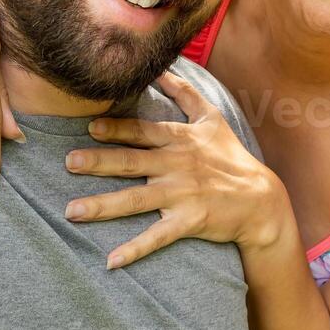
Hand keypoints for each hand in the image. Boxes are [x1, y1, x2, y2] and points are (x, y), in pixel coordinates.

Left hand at [62, 71, 288, 267]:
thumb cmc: (231, 156)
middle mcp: (177, 165)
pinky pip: (157, 236)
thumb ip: (185, 92)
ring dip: (103, 206)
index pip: (144, 132)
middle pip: (132, 162)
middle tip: (68, 162)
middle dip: (99, 162)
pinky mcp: (189, 221)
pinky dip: (134, 249)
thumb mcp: (212, 118)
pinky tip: (110, 261)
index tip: (90, 127)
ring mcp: (182, 194)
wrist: (261, 199)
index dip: (117, 128)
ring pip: (136, 200)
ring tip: (72, 211)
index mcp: (180, 140)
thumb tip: (162, 68)